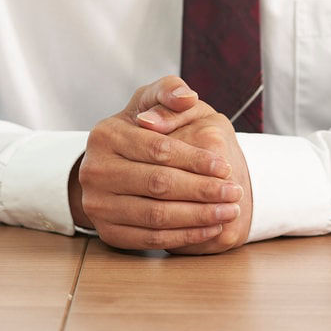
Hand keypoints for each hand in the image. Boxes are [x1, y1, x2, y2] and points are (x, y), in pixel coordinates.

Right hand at [70, 76, 243, 250]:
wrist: (110, 168)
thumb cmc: (138, 132)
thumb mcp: (149, 102)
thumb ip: (168, 91)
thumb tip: (186, 97)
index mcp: (106, 136)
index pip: (159, 150)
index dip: (196, 160)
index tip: (226, 168)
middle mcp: (95, 171)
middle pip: (159, 184)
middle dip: (203, 191)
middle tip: (235, 193)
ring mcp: (97, 205)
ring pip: (157, 215)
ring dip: (199, 216)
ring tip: (229, 211)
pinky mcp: (108, 232)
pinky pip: (151, 239)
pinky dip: (185, 236)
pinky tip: (210, 228)